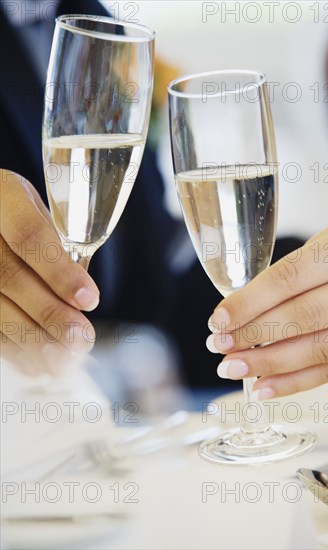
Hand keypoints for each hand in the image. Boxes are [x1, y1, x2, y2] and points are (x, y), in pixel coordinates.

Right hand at [0, 170, 99, 375]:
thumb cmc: (15, 214)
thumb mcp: (35, 211)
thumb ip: (54, 246)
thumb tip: (81, 301)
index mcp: (1, 194)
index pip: (28, 234)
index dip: (59, 272)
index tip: (89, 300)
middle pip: (7, 275)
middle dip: (48, 313)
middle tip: (79, 340)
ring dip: (28, 338)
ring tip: (61, 361)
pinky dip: (8, 345)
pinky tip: (32, 361)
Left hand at [206, 207, 327, 396]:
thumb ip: (301, 268)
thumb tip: (248, 304)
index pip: (292, 277)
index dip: (251, 302)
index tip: (219, 319)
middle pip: (305, 316)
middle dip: (255, 335)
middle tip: (219, 347)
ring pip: (322, 348)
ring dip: (271, 364)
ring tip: (234, 368)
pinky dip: (298, 381)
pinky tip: (266, 386)